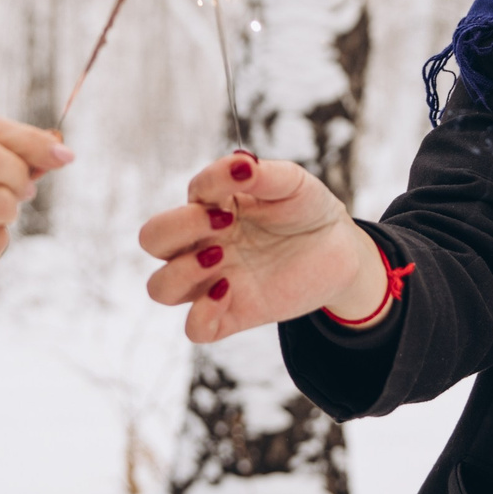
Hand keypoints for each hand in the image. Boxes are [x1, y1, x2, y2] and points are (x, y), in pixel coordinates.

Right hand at [138, 152, 387, 342]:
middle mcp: (202, 243)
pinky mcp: (233, 313)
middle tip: (224, 225)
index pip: (181, 195)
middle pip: (151, 240)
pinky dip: (201, 315)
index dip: (205, 190)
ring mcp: (214, 280)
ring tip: (221, 259)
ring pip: (160, 288)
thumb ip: (262, 174)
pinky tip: (229, 291)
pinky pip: (194, 329)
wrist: (340, 249)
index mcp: (209, 208)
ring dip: (181, 272)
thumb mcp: (291, 182)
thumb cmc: (306, 208)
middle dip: (175, 229)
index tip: (244, 181)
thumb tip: (238, 164)